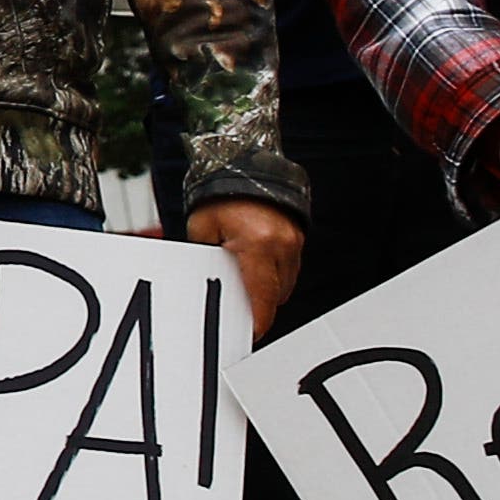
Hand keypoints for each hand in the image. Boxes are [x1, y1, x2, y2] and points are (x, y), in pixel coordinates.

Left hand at [188, 196, 303, 337]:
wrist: (244, 164)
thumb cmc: (220, 195)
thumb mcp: (202, 229)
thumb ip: (208, 259)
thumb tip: (207, 287)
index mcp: (257, 245)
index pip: (263, 297)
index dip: (258, 321)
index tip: (251, 335)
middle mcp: (282, 245)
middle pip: (277, 295)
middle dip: (260, 305)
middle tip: (239, 311)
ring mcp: (293, 240)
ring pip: (286, 284)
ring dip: (269, 290)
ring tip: (246, 285)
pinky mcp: (297, 236)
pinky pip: (289, 268)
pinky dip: (275, 274)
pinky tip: (257, 269)